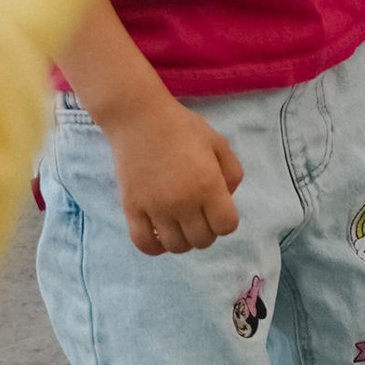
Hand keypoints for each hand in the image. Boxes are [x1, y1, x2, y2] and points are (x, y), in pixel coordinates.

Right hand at [106, 91, 246, 253]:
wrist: (138, 118)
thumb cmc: (181, 127)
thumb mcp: (218, 143)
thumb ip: (232, 173)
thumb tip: (227, 199)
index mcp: (207, 185)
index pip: (226, 226)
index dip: (225, 220)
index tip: (218, 208)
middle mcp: (183, 202)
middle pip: (203, 240)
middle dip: (206, 231)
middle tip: (199, 214)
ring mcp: (155, 209)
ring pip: (176, 247)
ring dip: (183, 240)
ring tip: (180, 223)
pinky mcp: (132, 209)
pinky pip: (145, 244)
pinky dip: (155, 246)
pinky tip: (159, 233)